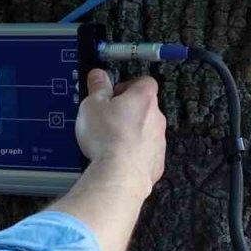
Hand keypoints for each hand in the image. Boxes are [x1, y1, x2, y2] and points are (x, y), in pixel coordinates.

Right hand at [75, 69, 166, 197]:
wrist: (120, 174)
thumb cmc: (107, 138)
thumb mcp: (91, 105)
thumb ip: (97, 88)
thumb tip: (99, 75)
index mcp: (143, 98)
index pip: (143, 81)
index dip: (127, 85)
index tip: (112, 93)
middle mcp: (156, 117)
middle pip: (144, 107)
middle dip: (126, 111)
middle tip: (106, 118)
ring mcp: (159, 140)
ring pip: (145, 130)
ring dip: (130, 132)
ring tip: (108, 141)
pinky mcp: (156, 161)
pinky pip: (145, 151)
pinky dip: (133, 153)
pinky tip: (116, 158)